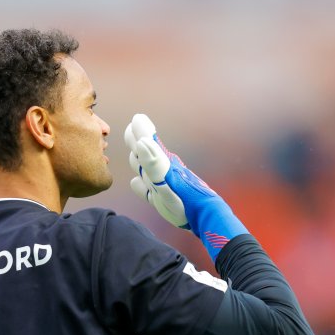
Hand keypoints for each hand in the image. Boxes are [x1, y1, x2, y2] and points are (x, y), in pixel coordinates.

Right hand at [124, 113, 247, 260]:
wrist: (202, 216)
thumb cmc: (185, 196)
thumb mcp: (168, 178)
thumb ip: (154, 160)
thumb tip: (143, 141)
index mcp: (160, 161)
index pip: (146, 141)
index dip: (140, 131)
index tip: (137, 119)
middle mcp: (159, 170)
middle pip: (142, 152)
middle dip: (135, 141)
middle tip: (132, 129)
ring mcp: (159, 185)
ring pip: (143, 169)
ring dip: (137, 160)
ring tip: (134, 152)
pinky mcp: (160, 199)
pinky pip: (145, 190)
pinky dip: (139, 185)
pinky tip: (137, 184)